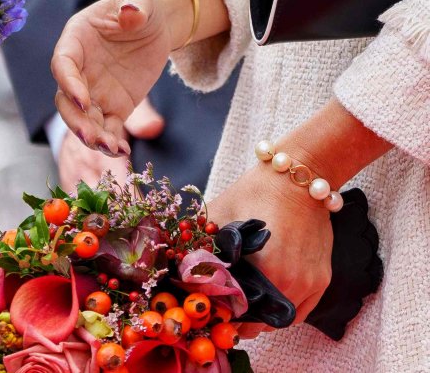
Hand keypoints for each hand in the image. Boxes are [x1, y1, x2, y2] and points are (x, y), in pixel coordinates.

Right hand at [51, 0, 191, 155]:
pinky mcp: (115, 105)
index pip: (63, 64)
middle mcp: (80, 68)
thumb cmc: (141, 4)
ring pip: (84, 119)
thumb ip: (134, 5)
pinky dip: (112, 142)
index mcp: (77, 39)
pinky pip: (108, 128)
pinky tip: (123, 152)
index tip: (84, 101)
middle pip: (66, 99)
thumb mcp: (140, 0)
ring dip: (92, 136)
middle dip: (75, 119)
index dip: (69, 84)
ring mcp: (96, 89)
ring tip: (111, 148)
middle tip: (91, 136)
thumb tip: (131, 12)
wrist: (157, 22)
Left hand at [208, 159, 333, 329]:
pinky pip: (299, 313)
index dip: (219, 311)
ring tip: (242, 307)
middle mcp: (288, 282)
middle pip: (257, 321)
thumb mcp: (221, 211)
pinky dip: (280, 313)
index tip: (209, 306)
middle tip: (223, 309)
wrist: (299, 177)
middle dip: (237, 318)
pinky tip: (265, 303)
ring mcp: (308, 284)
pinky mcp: (322, 281)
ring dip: (259, 319)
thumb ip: (199, 239)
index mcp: (262, 268)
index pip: (235, 309)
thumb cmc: (256, 191)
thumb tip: (177, 263)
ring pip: (278, 321)